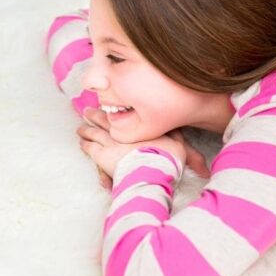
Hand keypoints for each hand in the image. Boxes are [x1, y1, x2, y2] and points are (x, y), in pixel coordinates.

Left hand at [77, 108, 209, 183]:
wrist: (151, 169)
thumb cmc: (166, 158)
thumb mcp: (180, 148)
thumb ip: (180, 140)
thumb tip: (194, 148)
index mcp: (139, 126)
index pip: (125, 114)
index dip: (117, 110)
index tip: (110, 106)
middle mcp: (124, 130)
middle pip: (106, 119)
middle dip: (97, 114)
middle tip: (88, 110)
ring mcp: (110, 141)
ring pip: (94, 131)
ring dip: (87, 128)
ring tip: (81, 126)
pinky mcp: (101, 155)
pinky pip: (90, 148)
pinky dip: (85, 144)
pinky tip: (81, 142)